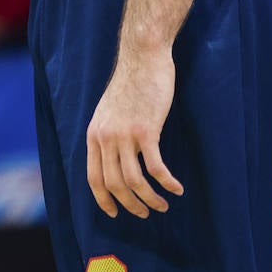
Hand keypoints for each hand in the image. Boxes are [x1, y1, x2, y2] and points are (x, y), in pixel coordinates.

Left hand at [85, 44, 183, 217]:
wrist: (142, 58)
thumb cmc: (130, 85)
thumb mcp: (108, 111)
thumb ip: (107, 134)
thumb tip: (112, 159)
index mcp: (94, 134)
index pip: (93, 177)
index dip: (104, 199)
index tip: (115, 213)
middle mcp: (105, 137)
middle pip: (114, 184)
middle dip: (130, 204)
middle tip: (145, 213)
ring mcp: (124, 135)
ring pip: (134, 181)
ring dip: (150, 199)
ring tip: (163, 206)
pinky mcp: (146, 131)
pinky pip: (156, 168)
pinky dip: (167, 183)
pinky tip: (177, 188)